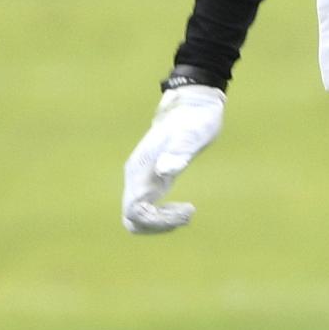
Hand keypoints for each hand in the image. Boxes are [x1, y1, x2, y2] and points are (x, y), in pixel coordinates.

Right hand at [122, 84, 225, 232]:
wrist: (192, 103)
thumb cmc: (196, 119)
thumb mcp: (194, 135)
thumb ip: (179, 151)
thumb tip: (166, 171)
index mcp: (140, 169)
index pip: (135, 211)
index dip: (159, 220)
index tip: (188, 210)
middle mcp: (136, 177)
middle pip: (132, 219)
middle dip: (158, 225)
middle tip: (188, 214)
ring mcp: (141, 179)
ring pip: (136, 218)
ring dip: (160, 224)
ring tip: (187, 213)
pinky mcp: (151, 181)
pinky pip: (146, 210)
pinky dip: (163, 217)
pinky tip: (184, 209)